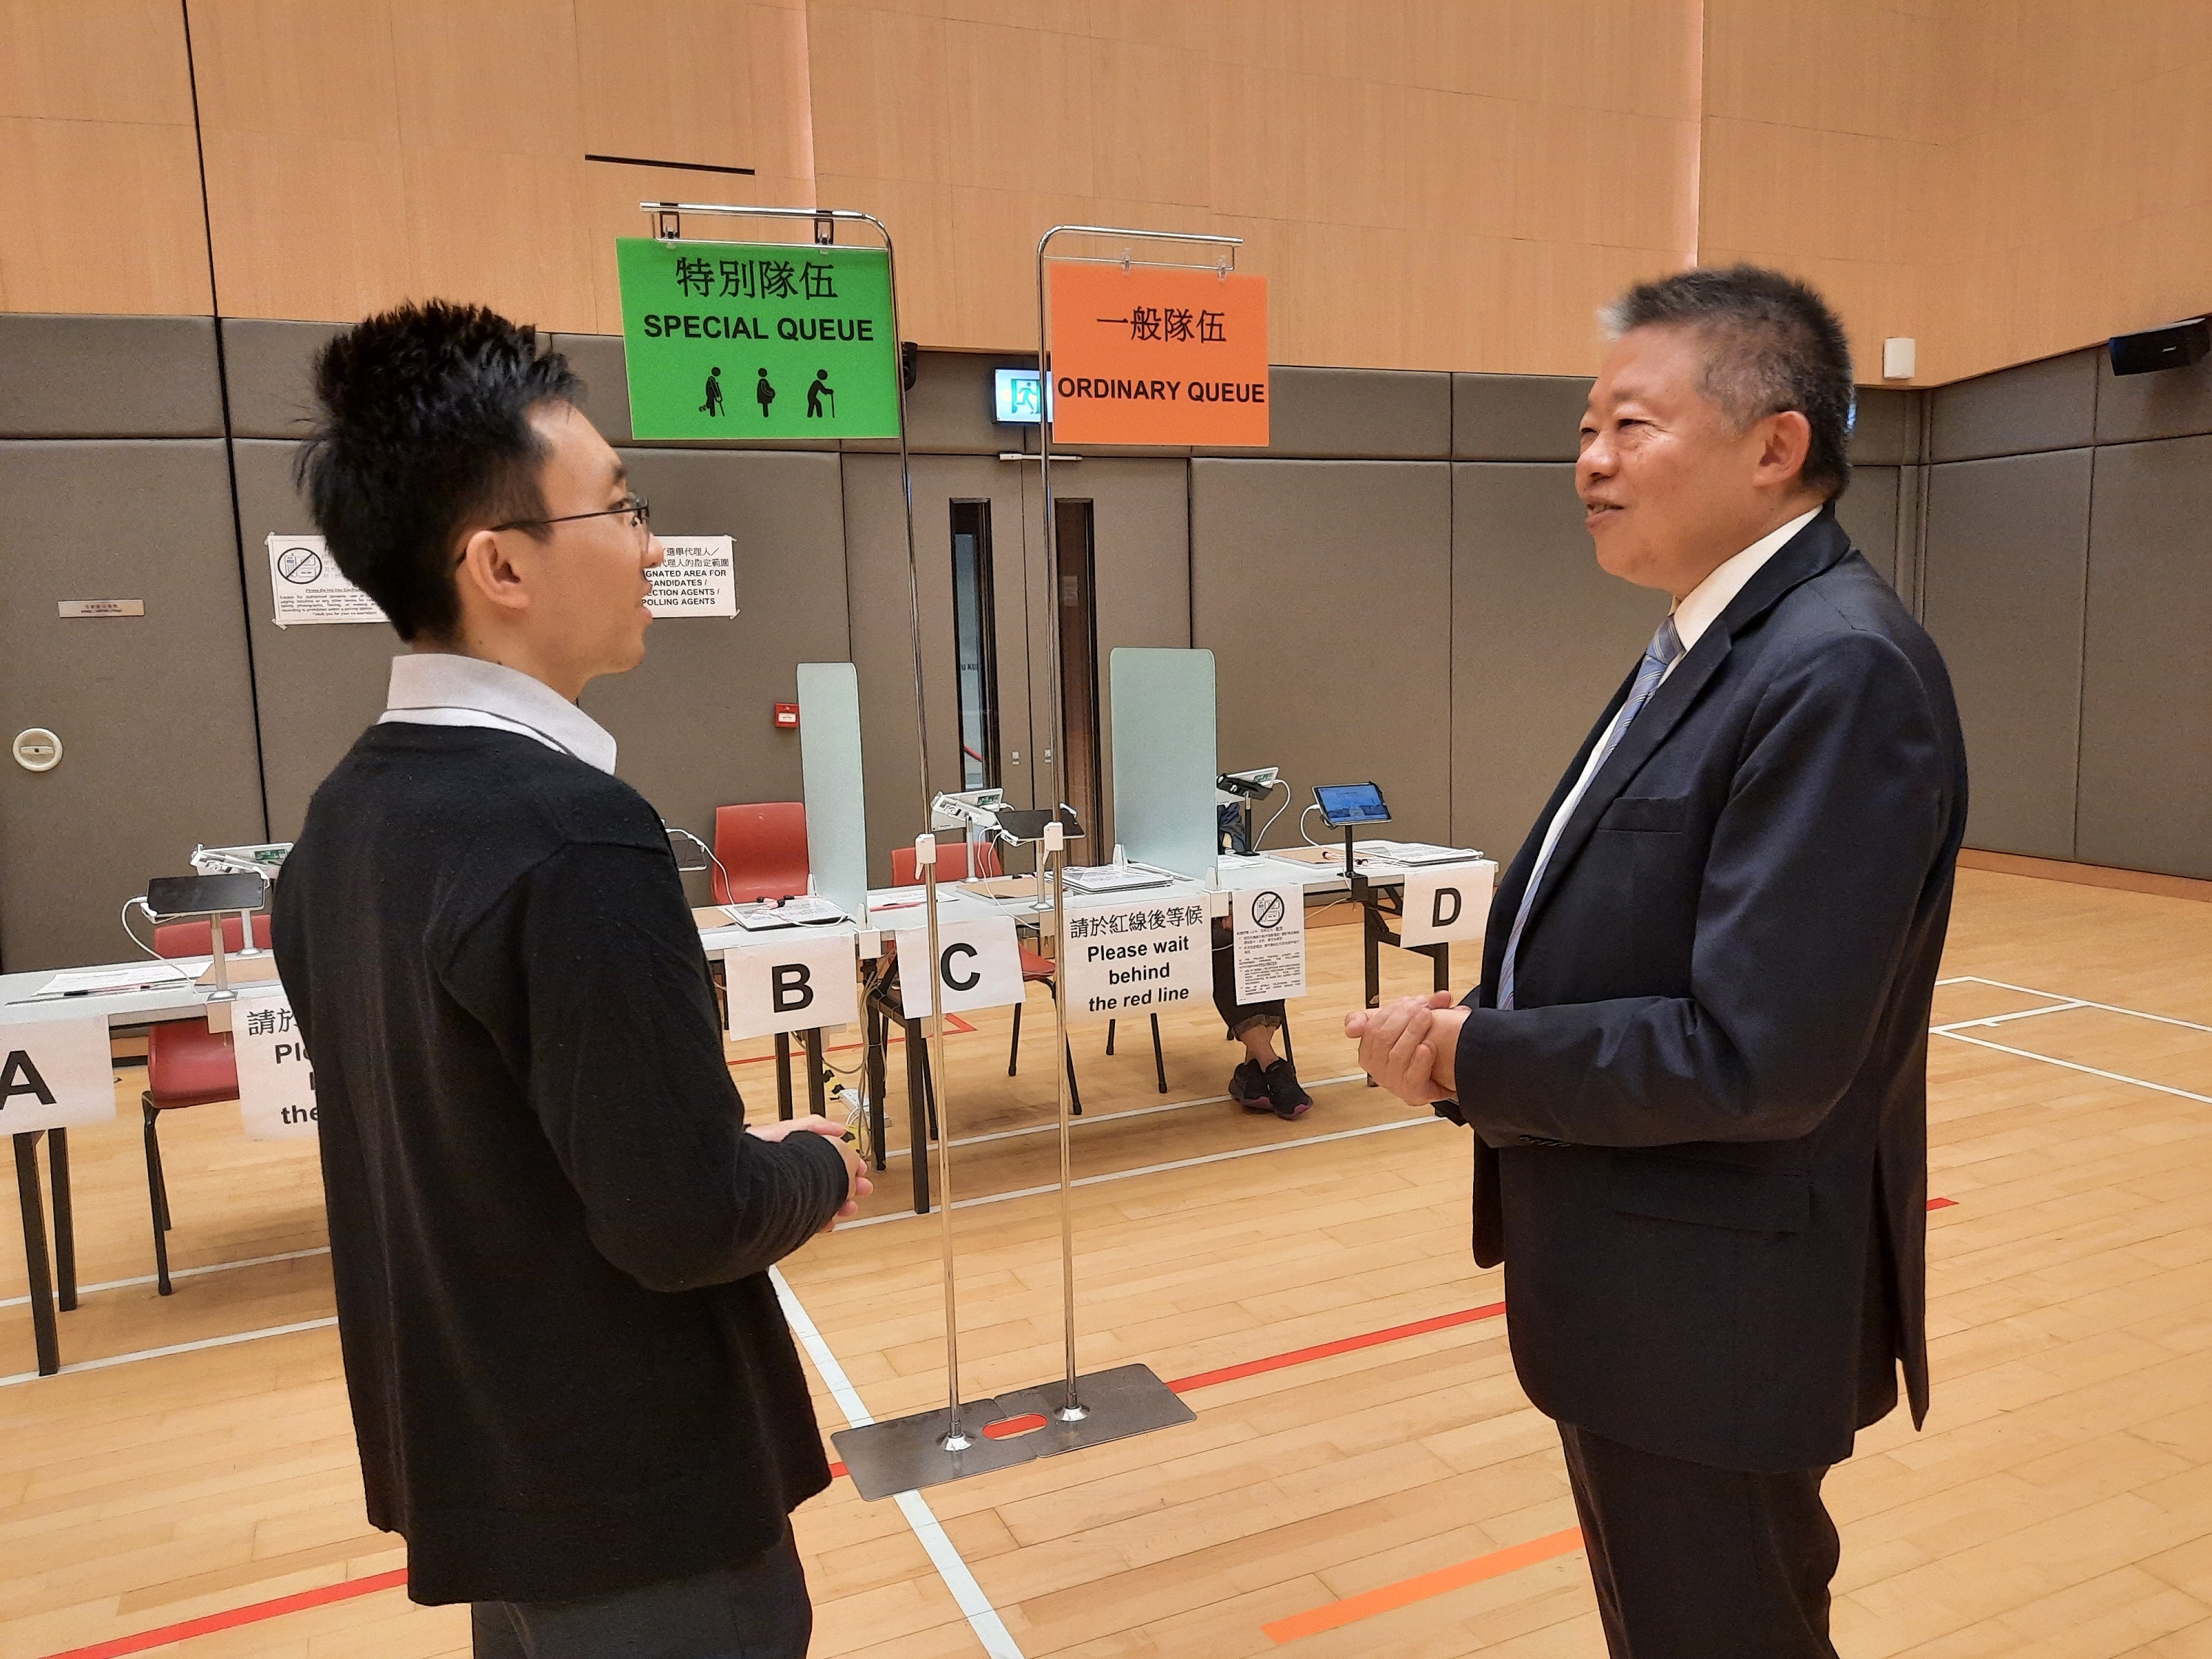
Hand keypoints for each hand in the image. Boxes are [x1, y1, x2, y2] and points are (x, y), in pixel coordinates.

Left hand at [748, 1116, 873, 1229]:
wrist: (734, 1179)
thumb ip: (814, 1127)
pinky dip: (819, 1221)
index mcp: (796, 1155)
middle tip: (861, 1189)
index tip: (860, 1170)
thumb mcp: (790, 1131)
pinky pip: (806, 1219)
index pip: (826, 1159)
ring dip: (837, 1204)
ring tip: (848, 1207)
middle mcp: (793, 1176)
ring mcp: (787, 1195)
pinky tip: (827, 1222)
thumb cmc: (755, 1152)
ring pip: (820, 1200)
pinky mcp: (780, 1215)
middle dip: (847, 1185)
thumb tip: (840, 1130)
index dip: (845, 1164)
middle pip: (827, 1180)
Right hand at [1346, 991, 1466, 1106]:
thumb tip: (1353, 1025)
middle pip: (1383, 1038)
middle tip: (1421, 1005)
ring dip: (1413, 1032)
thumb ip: (1391, 1010)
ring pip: (1397, 1055)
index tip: (1408, 1000)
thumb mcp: (1403, 1023)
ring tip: (1428, 1017)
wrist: (1440, 1072)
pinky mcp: (1412, 1093)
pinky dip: (1420, 1060)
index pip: (1370, 1027)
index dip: (1390, 1011)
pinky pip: (1412, 1076)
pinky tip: (1428, 1046)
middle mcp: (1377, 1068)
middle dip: (1404, 1017)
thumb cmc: (1417, 1046)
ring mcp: (1393, 1082)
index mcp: (1368, 1051)